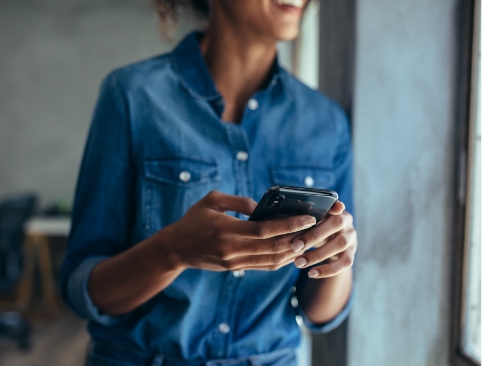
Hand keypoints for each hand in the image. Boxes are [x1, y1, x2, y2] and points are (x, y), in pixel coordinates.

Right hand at [162, 191, 317, 271]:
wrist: (175, 249)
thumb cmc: (192, 220)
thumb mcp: (212, 201)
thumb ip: (238, 201)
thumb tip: (262, 206)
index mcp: (226, 230)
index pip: (265, 230)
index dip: (289, 225)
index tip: (308, 218)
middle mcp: (232, 249)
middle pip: (273, 248)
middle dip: (298, 239)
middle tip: (316, 230)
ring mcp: (234, 262)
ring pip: (272, 260)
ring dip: (293, 252)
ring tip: (309, 240)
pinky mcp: (235, 268)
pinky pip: (264, 266)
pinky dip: (281, 259)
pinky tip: (292, 251)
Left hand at [290, 201, 356, 277]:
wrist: (330, 241)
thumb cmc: (314, 227)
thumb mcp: (309, 220)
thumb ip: (302, 217)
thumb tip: (285, 220)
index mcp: (335, 208)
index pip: (334, 204)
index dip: (331, 206)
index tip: (320, 211)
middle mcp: (346, 221)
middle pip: (335, 224)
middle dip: (313, 236)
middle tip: (294, 246)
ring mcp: (351, 237)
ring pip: (339, 245)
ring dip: (317, 255)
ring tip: (298, 263)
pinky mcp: (352, 253)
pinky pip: (345, 263)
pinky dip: (328, 270)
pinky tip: (311, 273)